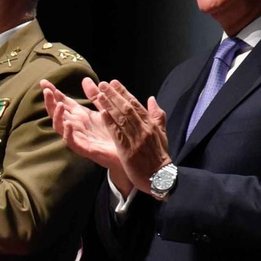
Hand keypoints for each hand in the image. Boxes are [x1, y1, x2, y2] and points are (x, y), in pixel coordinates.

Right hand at [41, 78, 126, 188]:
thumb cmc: (115, 131)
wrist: (128, 151)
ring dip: (57, 116)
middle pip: (57, 113)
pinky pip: (71, 142)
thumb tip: (85, 79)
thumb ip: (94, 95)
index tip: (44, 82)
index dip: (53, 92)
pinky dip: (68, 133)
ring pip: (60, 127)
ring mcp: (79, 137)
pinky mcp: (85, 148)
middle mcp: (76, 125)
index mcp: (80, 115)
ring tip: (59, 105)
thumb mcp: (105, 108)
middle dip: (50, 102)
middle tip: (47, 91)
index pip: (63, 101)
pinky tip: (68, 124)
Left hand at [86, 78, 171, 193]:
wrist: (161, 177)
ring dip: (109, 105)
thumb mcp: (162, 133)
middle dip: (114, 95)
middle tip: (103, 85)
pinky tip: (102, 114)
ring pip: (121, 119)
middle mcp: (144, 129)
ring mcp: (136, 140)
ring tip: (99, 94)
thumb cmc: (159, 156)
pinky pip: (118, 134)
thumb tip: (151, 98)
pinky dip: (110, 123)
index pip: (136, 104)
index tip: (113, 82)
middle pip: (127, 108)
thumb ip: (157, 115)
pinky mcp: (128, 151)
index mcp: (151, 124)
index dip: (124, 92)